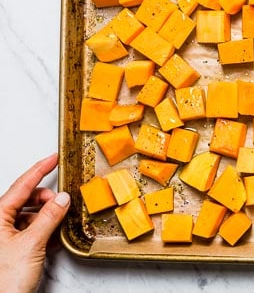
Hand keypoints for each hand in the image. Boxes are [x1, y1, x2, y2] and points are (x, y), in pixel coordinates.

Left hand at [0, 153, 69, 292]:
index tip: (53, 157)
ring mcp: (4, 237)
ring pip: (30, 216)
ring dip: (47, 217)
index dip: (40, 169)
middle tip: (63, 203)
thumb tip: (62, 199)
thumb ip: (49, 218)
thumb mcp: (31, 244)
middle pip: (27, 199)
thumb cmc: (3, 280)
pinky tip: (54, 238)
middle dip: (47, 199)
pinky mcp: (11, 249)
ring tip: (59, 224)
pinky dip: (44, 231)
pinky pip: (31, 231)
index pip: (22, 185)